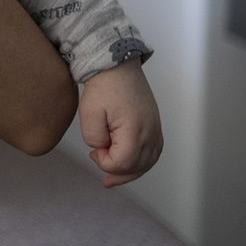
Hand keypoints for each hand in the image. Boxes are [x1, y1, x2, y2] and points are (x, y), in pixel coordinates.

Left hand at [78, 60, 162, 186]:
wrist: (118, 67)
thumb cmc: (103, 87)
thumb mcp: (89, 112)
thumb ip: (94, 137)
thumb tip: (103, 150)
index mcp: (135, 130)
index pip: (123, 162)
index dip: (105, 164)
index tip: (93, 152)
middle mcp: (151, 133)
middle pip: (138, 166)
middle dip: (118, 172)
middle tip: (103, 178)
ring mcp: (156, 130)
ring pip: (148, 162)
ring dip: (131, 172)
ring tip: (114, 178)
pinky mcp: (155, 126)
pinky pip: (153, 152)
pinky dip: (141, 162)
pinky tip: (129, 165)